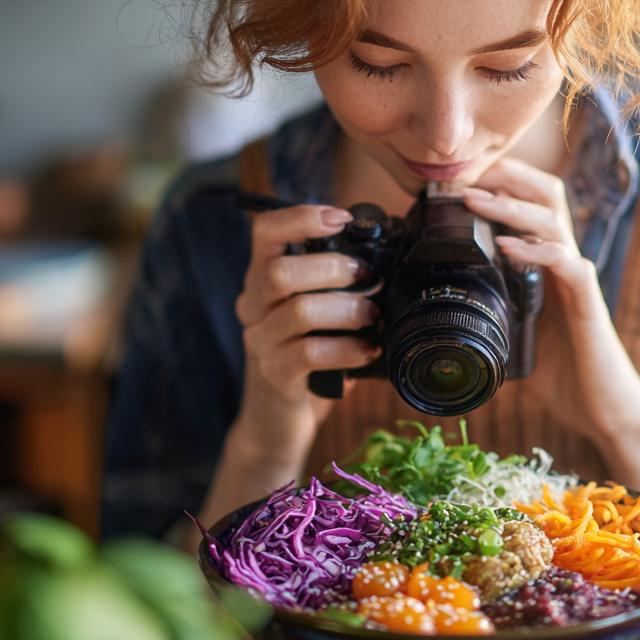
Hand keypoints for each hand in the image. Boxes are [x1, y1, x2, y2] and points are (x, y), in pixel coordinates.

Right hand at [231, 204, 382, 465]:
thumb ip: (333, 283)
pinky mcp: (275, 375)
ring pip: (300, 311)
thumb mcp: (316, 312)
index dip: (301, 217)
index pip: (265, 231)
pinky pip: (310, 353)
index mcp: (262, 279)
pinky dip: (348, 348)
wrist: (277, 422)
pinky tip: (368, 350)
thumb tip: (387, 254)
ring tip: (374, 316)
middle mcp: (253, 306)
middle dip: (335, 269)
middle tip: (370, 278)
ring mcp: (259, 342)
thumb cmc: (308, 357)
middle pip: (281, 271)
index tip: (341, 217)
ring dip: (349, 310)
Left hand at [462, 159, 639, 601]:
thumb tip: (433, 318)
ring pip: (553, 221)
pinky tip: (508, 248)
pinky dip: (537, 251)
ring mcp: (577, 279)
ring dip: (511, 206)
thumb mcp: (509, 336)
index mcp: (544, 263)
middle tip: (464, 176)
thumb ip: (484, 315)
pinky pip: (567, 264)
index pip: (528, 202)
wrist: (602, 410)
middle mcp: (563, 261)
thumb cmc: (559, 373)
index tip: (456, 179)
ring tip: (474, 201)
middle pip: (546, 193)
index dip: (498, 183)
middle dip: (507, 176)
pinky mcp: (587, 304)